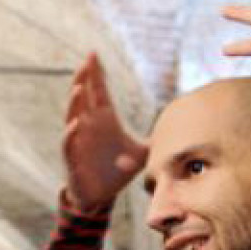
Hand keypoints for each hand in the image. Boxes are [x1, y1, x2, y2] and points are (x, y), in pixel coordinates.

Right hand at [62, 53, 147, 211]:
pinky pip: (68, 143)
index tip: (94, 54)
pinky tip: (75, 125)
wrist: (101, 196)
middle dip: (84, 79)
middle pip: (83, 96)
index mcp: (104, 120)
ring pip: (73, 116)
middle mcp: (88, 126)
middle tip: (87, 62)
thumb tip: (182, 133)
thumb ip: (156, 140)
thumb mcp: (141, 154)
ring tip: (79, 88)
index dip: (96, 73)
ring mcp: (78, 140)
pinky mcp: (72, 158)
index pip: (99, 91)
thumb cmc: (117, 171)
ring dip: (75, 103)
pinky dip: (70, 134)